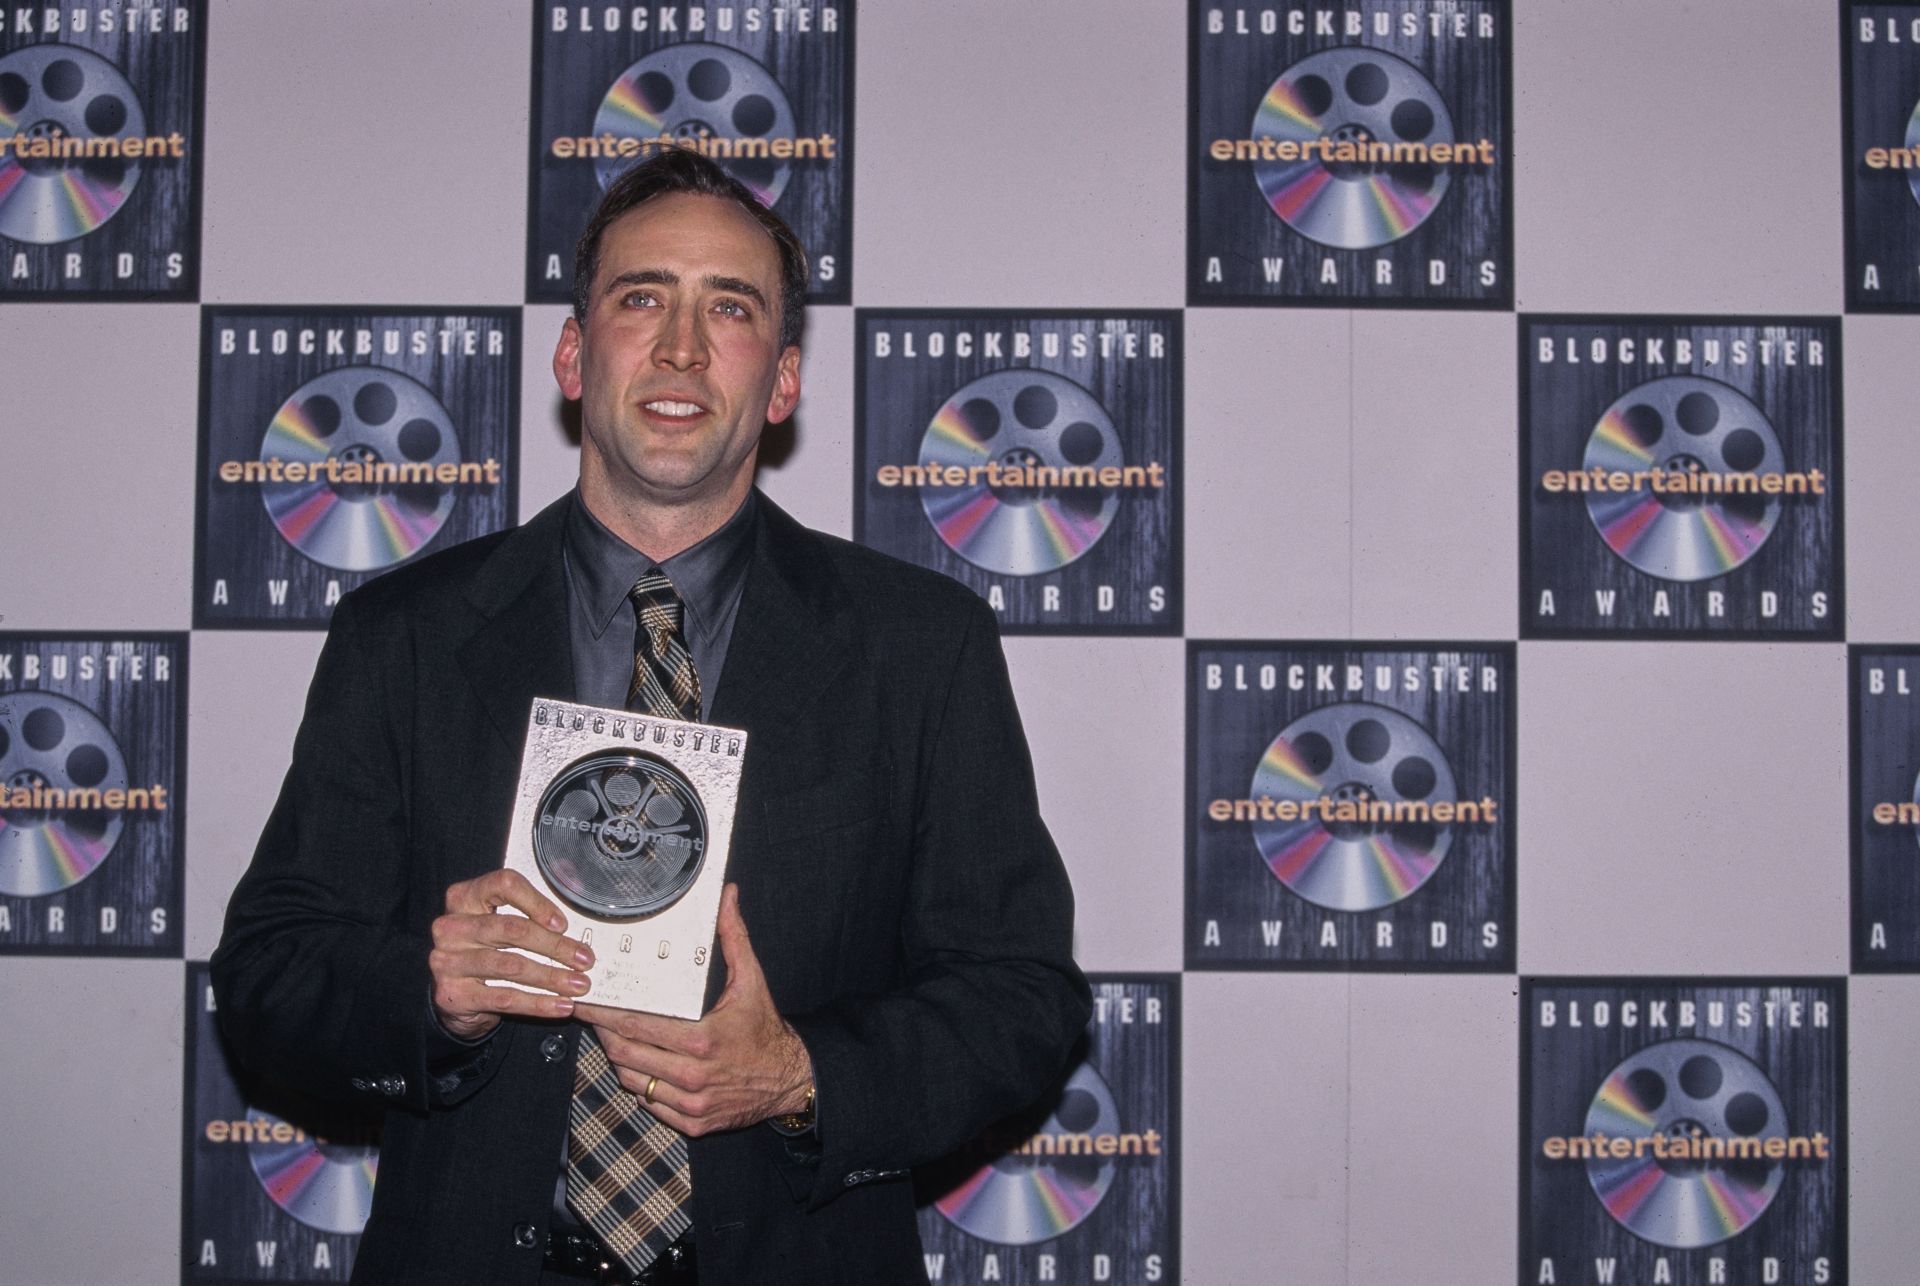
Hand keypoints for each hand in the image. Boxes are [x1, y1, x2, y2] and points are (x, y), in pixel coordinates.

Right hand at [429, 868, 593, 1039]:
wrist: (456, 995)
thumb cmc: (487, 949)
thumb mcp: (501, 924)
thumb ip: (530, 911)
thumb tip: (578, 904)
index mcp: (464, 898)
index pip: (503, 884)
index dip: (536, 902)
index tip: (562, 923)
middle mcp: (451, 927)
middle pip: (511, 929)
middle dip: (555, 945)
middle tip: (584, 959)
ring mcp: (448, 962)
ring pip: (511, 966)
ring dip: (552, 977)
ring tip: (579, 985)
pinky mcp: (454, 995)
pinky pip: (506, 998)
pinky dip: (539, 1003)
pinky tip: (562, 1006)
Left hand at [576, 883, 811, 1136]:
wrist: (790, 1078)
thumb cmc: (765, 1029)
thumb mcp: (752, 980)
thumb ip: (733, 937)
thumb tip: (727, 897)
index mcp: (701, 1038)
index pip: (635, 1024)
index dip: (605, 1013)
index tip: (587, 1002)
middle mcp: (692, 1074)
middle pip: (624, 1053)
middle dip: (604, 1033)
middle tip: (594, 1017)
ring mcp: (690, 1102)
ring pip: (632, 1080)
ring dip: (620, 1059)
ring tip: (616, 1037)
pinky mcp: (692, 1121)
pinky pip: (650, 1103)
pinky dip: (641, 1084)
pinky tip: (643, 1065)